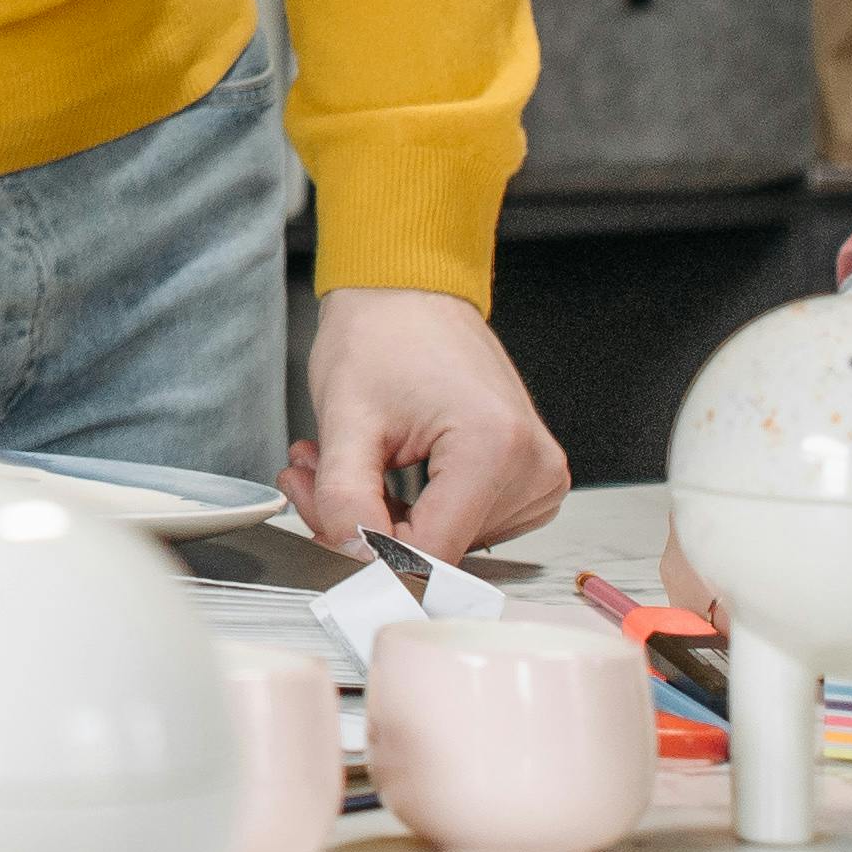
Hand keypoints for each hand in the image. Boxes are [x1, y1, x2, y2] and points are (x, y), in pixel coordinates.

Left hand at [285, 285, 570, 556]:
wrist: (410, 294)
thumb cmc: (384, 335)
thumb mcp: (346, 418)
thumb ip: (345, 498)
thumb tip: (357, 558)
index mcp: (496, 449)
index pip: (431, 551)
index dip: (368, 549)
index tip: (325, 524)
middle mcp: (533, 470)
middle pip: (437, 546)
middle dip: (362, 521)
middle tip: (312, 477)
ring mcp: (539, 478)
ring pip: (446, 539)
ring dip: (382, 514)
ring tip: (346, 460)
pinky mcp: (529, 480)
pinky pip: (463, 522)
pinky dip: (414, 507)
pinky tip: (381, 469)